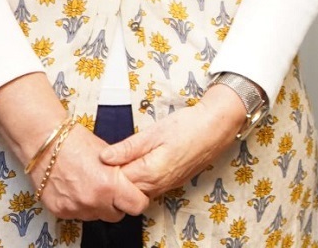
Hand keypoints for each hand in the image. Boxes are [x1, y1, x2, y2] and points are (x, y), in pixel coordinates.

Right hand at [35, 127, 150, 221]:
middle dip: (117, 204)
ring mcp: (75, 208)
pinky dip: (80, 205)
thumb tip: (132, 184)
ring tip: (91, 185)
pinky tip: (76, 189)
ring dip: (98, 206)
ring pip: (97, 216)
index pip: (137, 206)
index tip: (134, 193)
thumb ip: (121, 174)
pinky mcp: (60, 211)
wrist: (45, 143)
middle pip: (117, 215)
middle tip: (112, 190)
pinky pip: (78, 215)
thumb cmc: (76, 142)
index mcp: (110, 185)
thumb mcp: (109, 154)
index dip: (137, 199)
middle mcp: (93, 201)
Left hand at [99, 84, 246, 196]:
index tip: (100, 158)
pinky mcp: (172, 183)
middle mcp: (158, 185)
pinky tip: (139, 164)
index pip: (117, 182)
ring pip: (137, 191)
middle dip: (114, 178)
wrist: (217, 127)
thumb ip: (128, 147)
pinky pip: (149, 188)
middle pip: (126, 191)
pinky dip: (140, 180)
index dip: (106, 171)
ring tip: (124, 160)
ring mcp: (166, 186)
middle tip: (109, 158)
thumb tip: (104, 157)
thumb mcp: (155, 132)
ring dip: (128, 179)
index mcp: (150, 173)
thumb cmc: (188, 126)